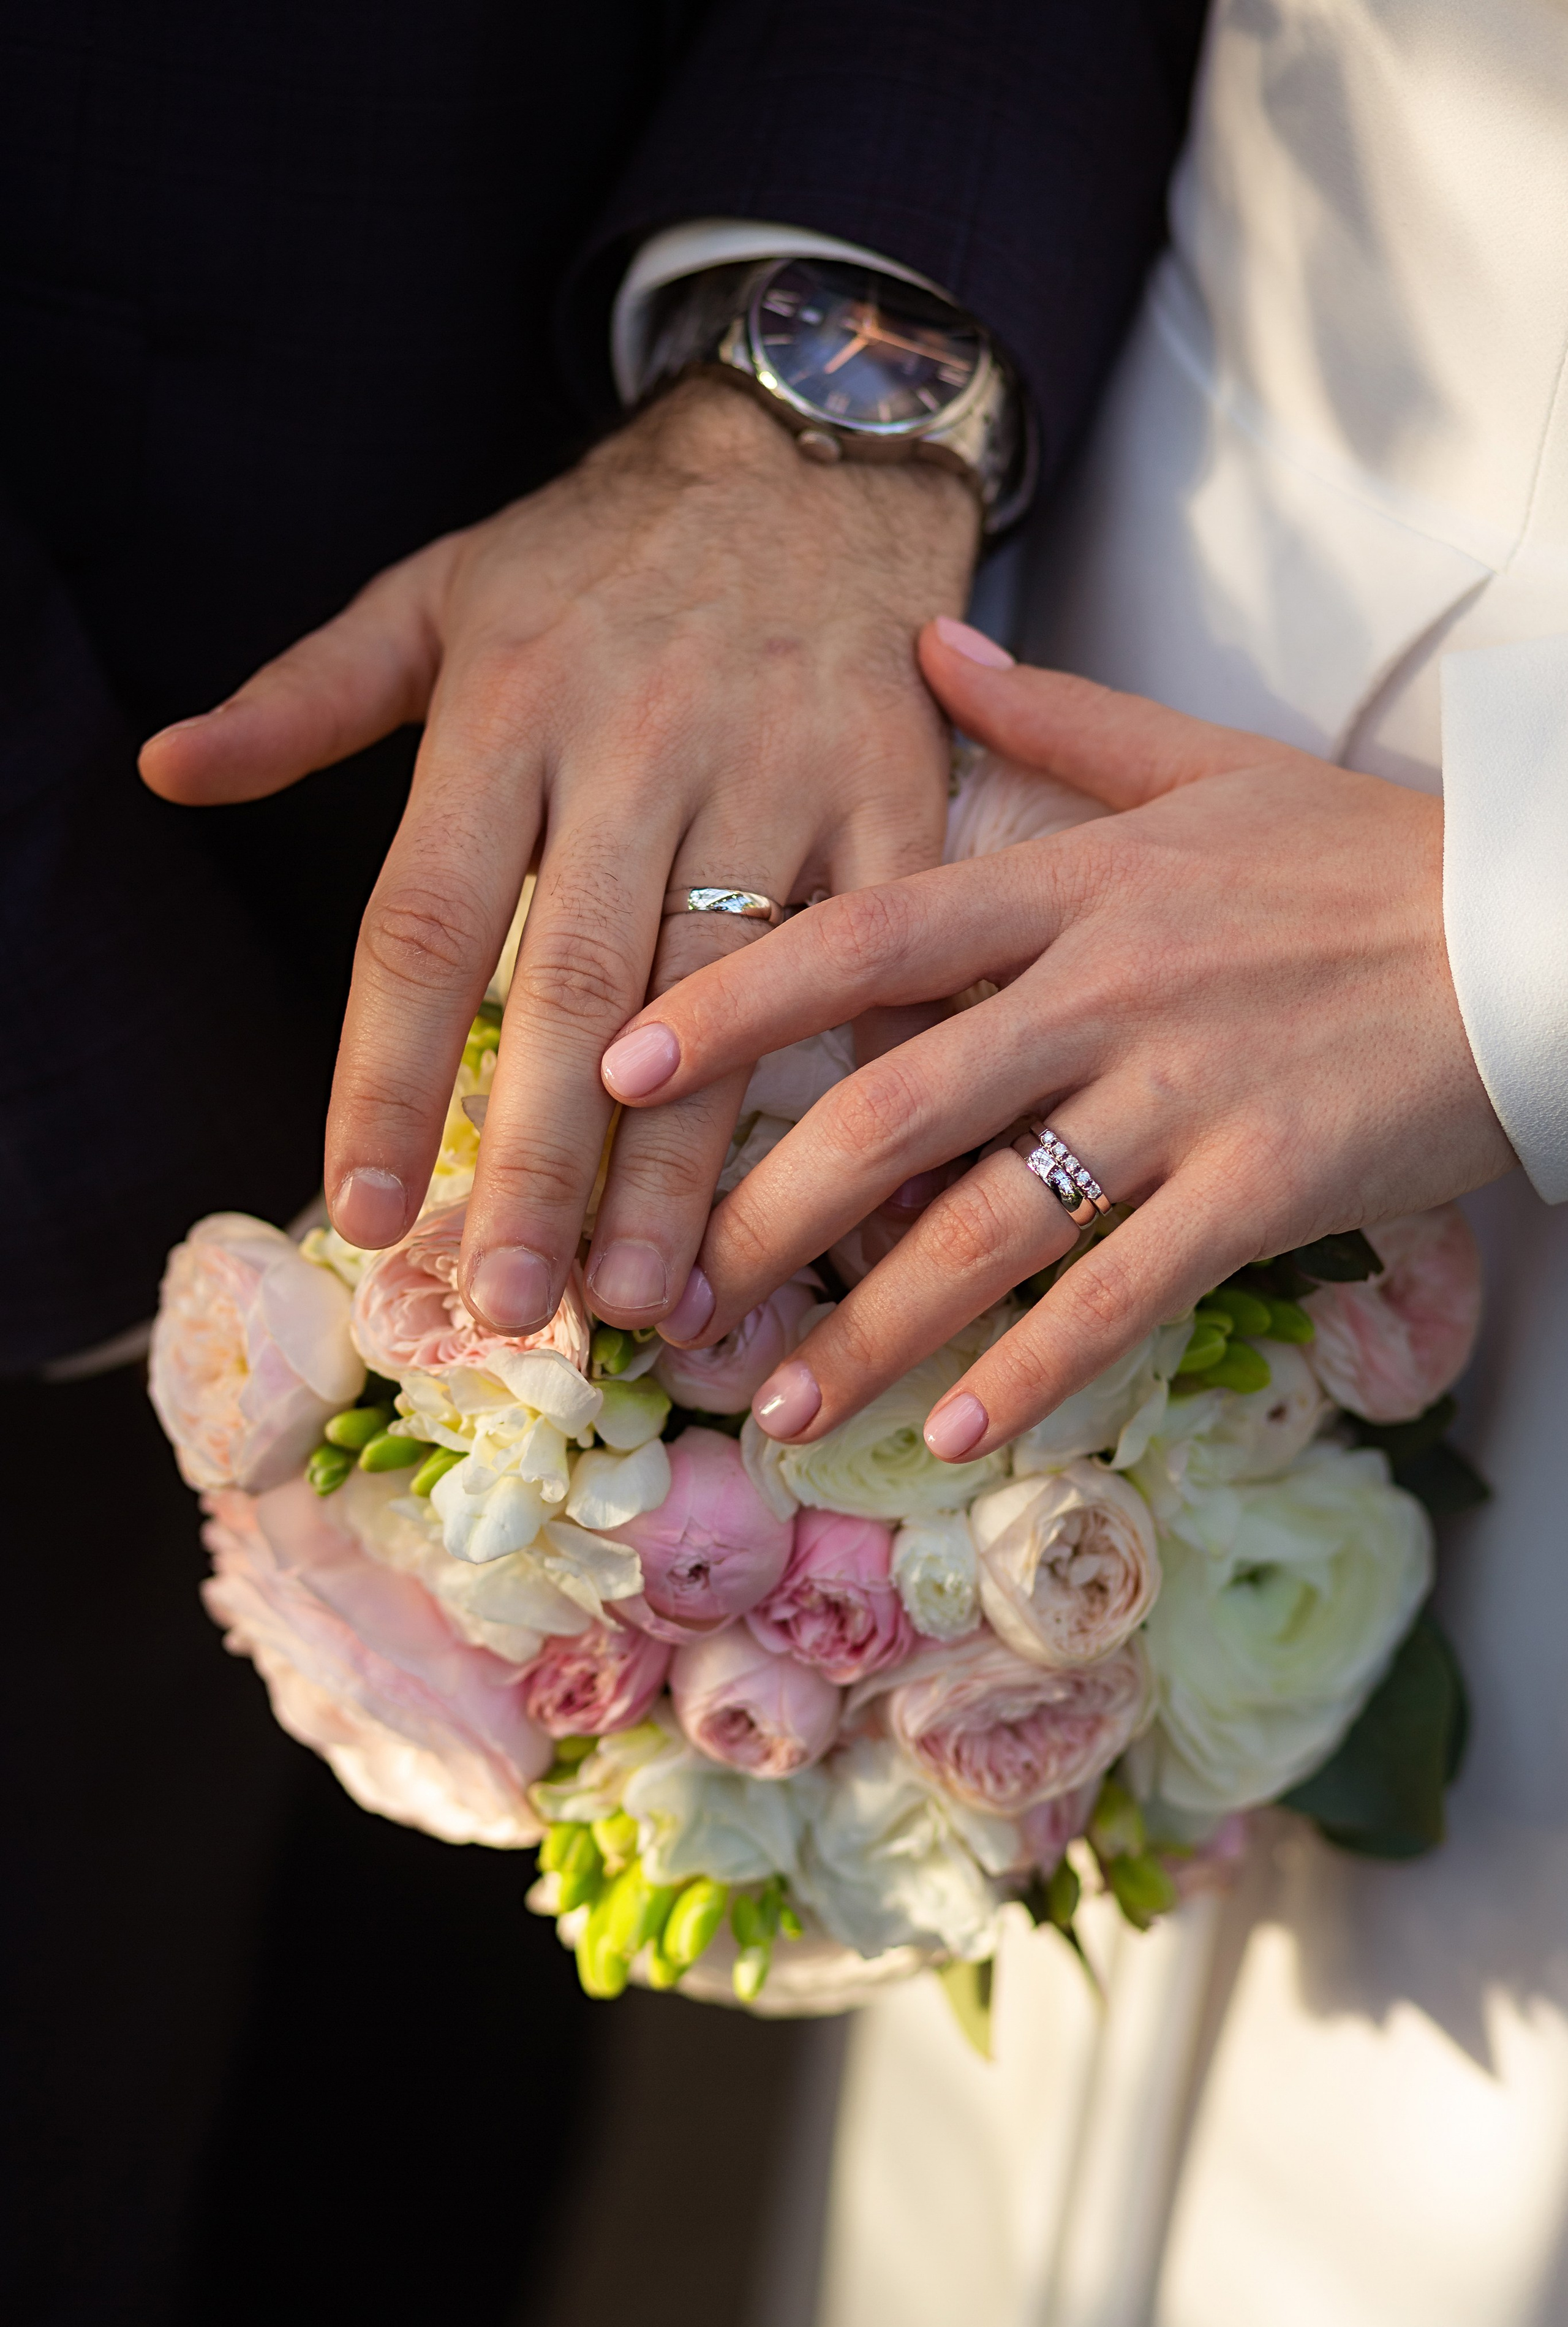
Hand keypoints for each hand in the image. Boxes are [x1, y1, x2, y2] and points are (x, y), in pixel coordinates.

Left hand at [139, 379, 976, 1334]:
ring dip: (687, 1160)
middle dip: (542, 1164)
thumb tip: (167, 768)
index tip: (369, 1208)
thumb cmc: (606, 549)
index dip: (389, 1074)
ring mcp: (776, 770)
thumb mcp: (438, 593)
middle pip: (576, 988)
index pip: (426, 923)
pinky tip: (845, 1195)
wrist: (813, 446)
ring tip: (656, 1297)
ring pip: (725, 994)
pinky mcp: (894, 787)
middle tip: (515, 1306)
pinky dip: (864, 1073)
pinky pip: (878, 951)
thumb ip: (306, 696)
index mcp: (507, 711)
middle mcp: (637, 747)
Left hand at [598, 621, 1514, 1457]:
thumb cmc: (1362, 855)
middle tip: (675, 1298)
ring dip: (872, 1330)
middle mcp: (1107, 989)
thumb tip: (924, 641)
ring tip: (779, 1409)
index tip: (620, 1069)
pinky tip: (957, 1433)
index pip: (865, 937)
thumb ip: (1052, 718)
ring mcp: (1184, 1095)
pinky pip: (1123, 1295)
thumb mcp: (1205, 763)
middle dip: (768, 1212)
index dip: (731, 1004)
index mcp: (1076, 884)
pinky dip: (1035, 1371)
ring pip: (990, 1226)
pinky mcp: (1263, 1188)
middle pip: (896, 1105)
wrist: (1538, 927)